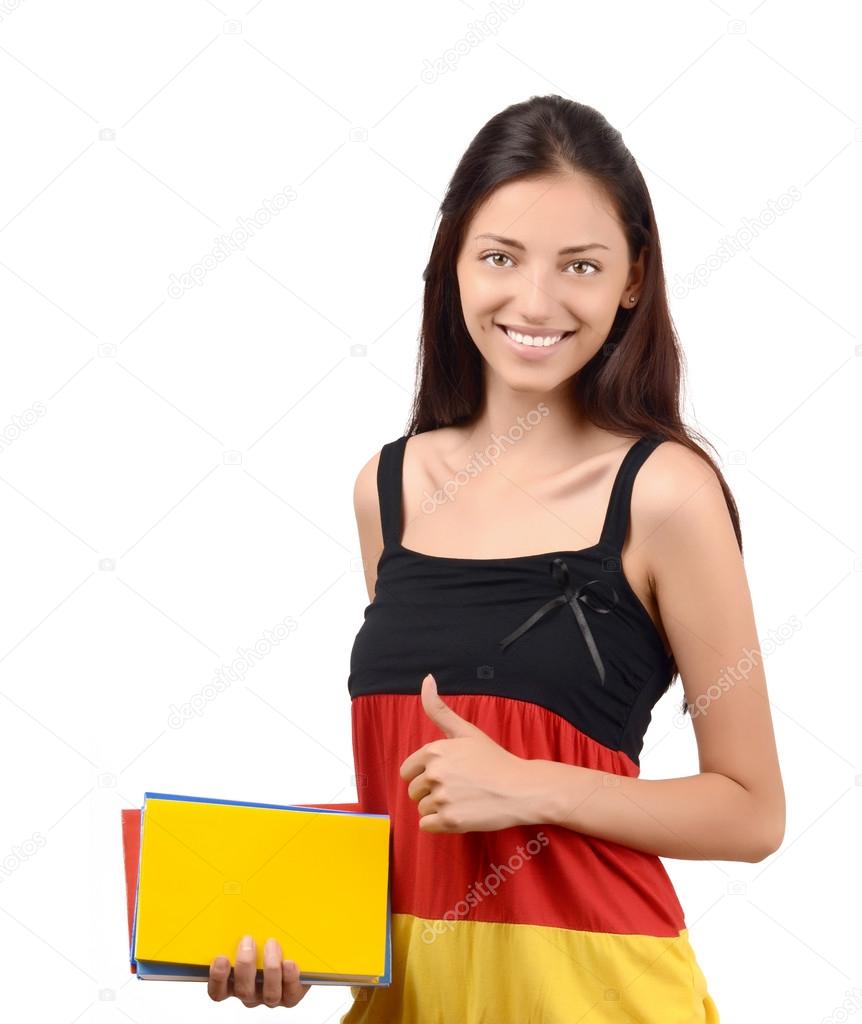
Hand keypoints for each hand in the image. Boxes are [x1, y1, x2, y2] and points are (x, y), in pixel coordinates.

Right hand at [207, 934, 310, 1007]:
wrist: (294, 951)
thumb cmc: (263, 939)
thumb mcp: (250, 933)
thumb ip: (240, 926)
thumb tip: (231, 897)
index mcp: (234, 982)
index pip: (218, 990)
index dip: (217, 978)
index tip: (221, 957)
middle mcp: (251, 992)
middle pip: (243, 990)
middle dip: (245, 964)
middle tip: (248, 940)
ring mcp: (270, 996)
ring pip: (268, 994)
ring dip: (270, 969)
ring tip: (271, 943)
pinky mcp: (291, 995)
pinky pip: (290, 993)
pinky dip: (289, 977)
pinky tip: (289, 962)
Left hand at [398, 672, 537, 832]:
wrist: (521, 788)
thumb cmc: (494, 759)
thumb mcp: (466, 730)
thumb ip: (440, 709)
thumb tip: (426, 679)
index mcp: (434, 751)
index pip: (407, 771)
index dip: (424, 775)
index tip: (446, 776)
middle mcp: (434, 773)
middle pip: (414, 792)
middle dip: (431, 793)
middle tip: (458, 789)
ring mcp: (442, 798)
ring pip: (422, 810)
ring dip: (438, 809)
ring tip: (463, 800)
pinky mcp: (450, 821)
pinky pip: (427, 826)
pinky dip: (441, 824)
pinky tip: (460, 814)